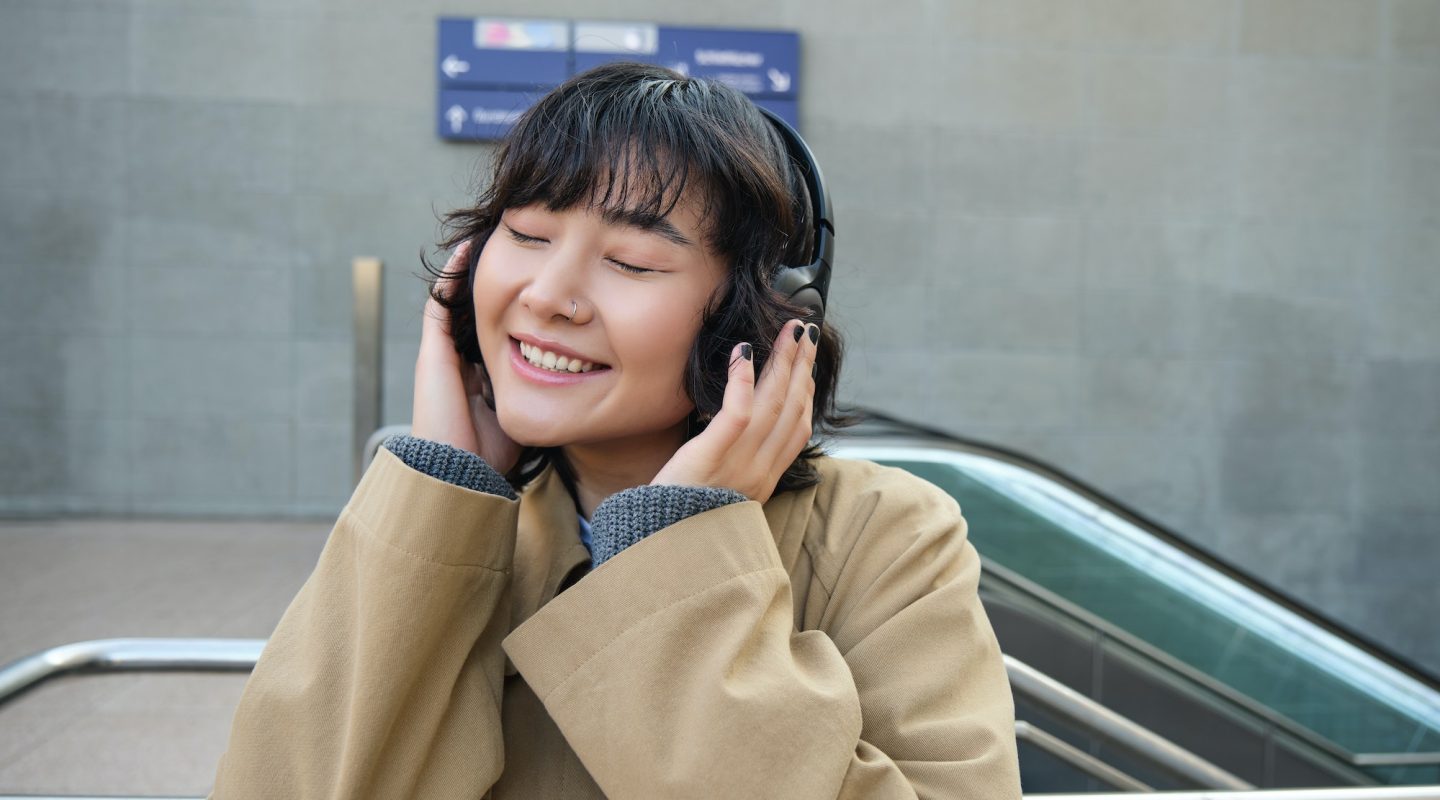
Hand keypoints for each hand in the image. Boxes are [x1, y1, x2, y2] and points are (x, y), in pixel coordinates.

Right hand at [411, 240, 522, 474]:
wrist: (459, 473)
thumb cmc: (492, 457)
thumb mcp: (523, 418)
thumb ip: (539, 399)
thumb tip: (573, 385)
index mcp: (475, 379)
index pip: (491, 334)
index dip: (507, 311)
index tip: (530, 288)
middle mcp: (455, 363)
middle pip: (472, 313)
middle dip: (492, 285)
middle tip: (514, 252)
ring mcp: (440, 356)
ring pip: (453, 303)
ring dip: (469, 273)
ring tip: (489, 240)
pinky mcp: (433, 353)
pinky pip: (439, 304)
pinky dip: (452, 276)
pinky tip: (469, 250)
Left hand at [651, 319, 818, 503]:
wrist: (658, 545)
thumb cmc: (679, 516)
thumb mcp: (720, 492)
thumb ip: (736, 464)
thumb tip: (740, 430)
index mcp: (764, 479)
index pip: (798, 428)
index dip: (806, 391)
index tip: (807, 362)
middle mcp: (760, 471)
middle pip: (792, 409)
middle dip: (802, 366)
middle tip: (804, 331)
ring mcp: (739, 464)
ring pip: (772, 405)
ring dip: (783, 362)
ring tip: (788, 331)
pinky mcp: (710, 456)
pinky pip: (736, 414)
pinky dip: (743, 381)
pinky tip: (744, 352)